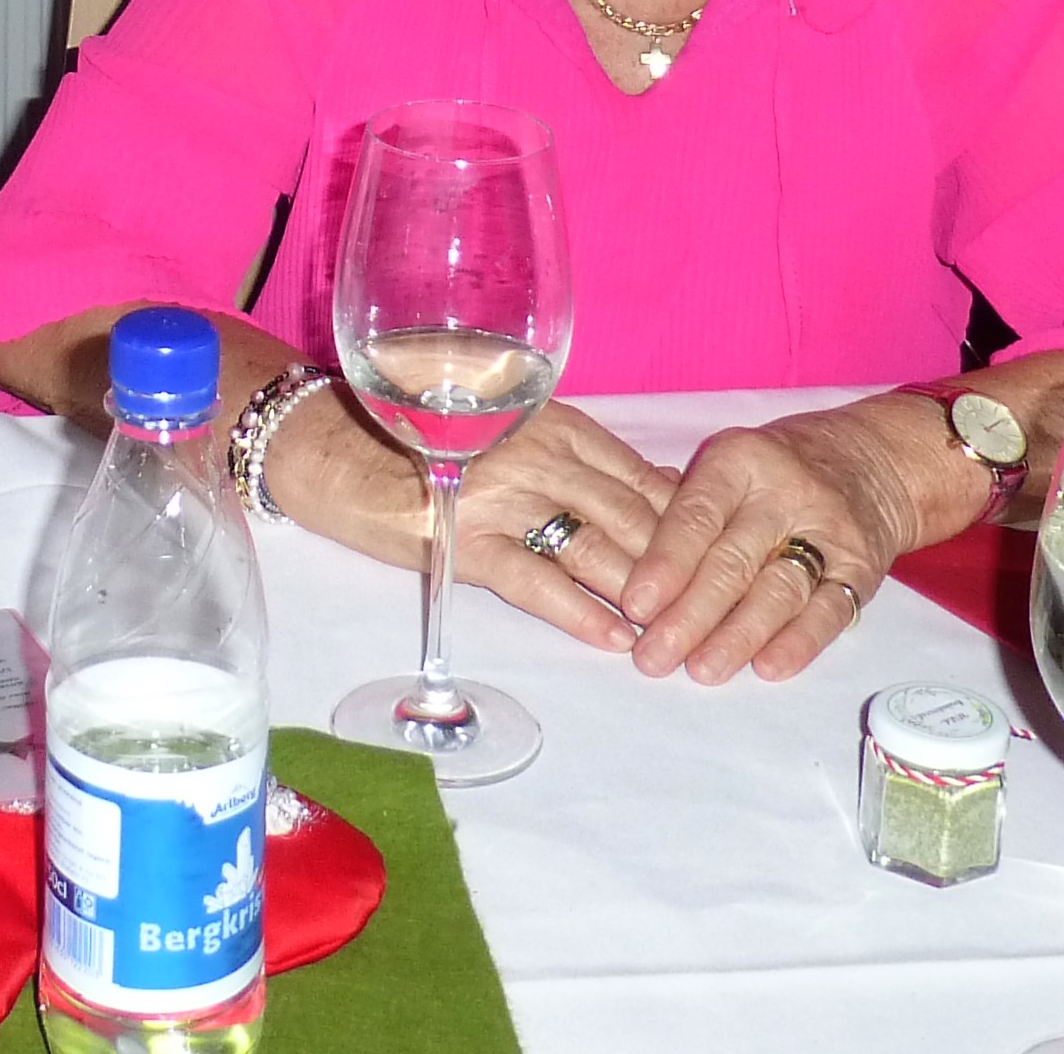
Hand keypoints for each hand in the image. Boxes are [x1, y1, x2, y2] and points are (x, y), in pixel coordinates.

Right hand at [272, 394, 680, 657]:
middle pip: (634, 517)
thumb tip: (655, 490)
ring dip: (646, 596)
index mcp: (557, 423)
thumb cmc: (426, 438)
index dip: (690, 523)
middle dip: (682, 569)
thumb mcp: (508, 431)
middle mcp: (541, 455)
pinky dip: (582, 612)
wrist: (338, 448)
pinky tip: (615, 639)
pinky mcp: (468, 541)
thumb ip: (574, 455)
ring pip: (598, 550)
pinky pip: (539, 582)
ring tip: (686, 636)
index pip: (643, 477)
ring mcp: (507, 498)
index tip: (725, 559)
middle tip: (720, 612)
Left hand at [618, 408, 942, 685]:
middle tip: (654, 656)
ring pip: (778, 590)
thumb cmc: (774, 471)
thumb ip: (680, 507)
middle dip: (690, 614)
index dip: (665, 563)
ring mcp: (829, 530)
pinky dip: (800, 642)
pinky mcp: (861, 568)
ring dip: (738, 636)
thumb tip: (626, 556)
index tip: (635, 605)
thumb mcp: (728, 465)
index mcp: (740, 460)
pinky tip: (768, 667)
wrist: (871, 460)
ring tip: (701, 670)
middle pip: (733, 560)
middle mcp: (786, 491)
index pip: (697, 515)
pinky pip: (830, 610)